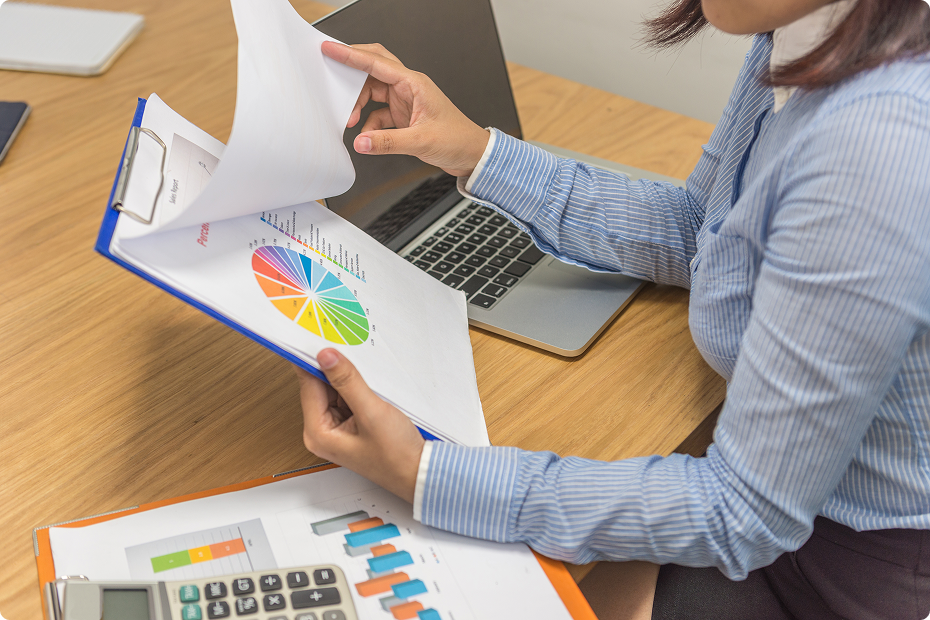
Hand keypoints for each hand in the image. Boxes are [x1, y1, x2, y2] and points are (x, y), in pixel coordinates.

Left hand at [296, 349, 424, 502]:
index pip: (309, 385)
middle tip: (346, 346)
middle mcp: (323, 431)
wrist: (419, 473)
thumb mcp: (371, 412)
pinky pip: (349, 397)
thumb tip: (326, 357)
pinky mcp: (353, 424)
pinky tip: (371, 383)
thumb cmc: (396, 456)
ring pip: (336, 390)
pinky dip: (357, 387)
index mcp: (318, 433)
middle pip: (321, 386)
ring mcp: (338, 428)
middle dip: (334, 368)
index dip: (314, 361)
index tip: (317, 337)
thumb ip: (347, 382)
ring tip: (365, 369)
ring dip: (348, 377)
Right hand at [322, 41, 489, 177]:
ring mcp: (405, 101)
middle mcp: (409, 87)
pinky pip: (378, 113)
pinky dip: (369, 123)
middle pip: (372, 69)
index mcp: (415, 83)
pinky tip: (367, 136)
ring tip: (350, 120)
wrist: (472, 154)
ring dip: (358, 104)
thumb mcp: (421, 141)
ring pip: (372, 92)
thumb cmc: (458, 140)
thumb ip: (387, 142)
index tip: (330, 49)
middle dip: (351, 73)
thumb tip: (362, 142)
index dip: (350, 55)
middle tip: (332, 78)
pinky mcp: (403, 116)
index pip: (377, 62)